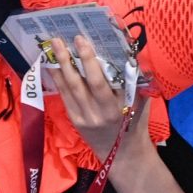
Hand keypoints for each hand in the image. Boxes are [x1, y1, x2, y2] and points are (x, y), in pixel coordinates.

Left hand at [50, 35, 149, 159]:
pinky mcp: (75, 119)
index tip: (88, 42)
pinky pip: (64, 96)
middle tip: (73, 38)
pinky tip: (51, 63)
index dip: (94, 61)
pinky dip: (58, 78)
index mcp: (121, 107)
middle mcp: (102, 112)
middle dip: (80, 59)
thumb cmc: (135, 124)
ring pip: (72, 87)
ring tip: (55, 44)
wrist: (122, 154)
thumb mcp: (141, 104)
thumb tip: (130, 53)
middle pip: (89, 82)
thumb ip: (136, 82)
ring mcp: (86, 116)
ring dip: (63, 64)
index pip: (107, 81)